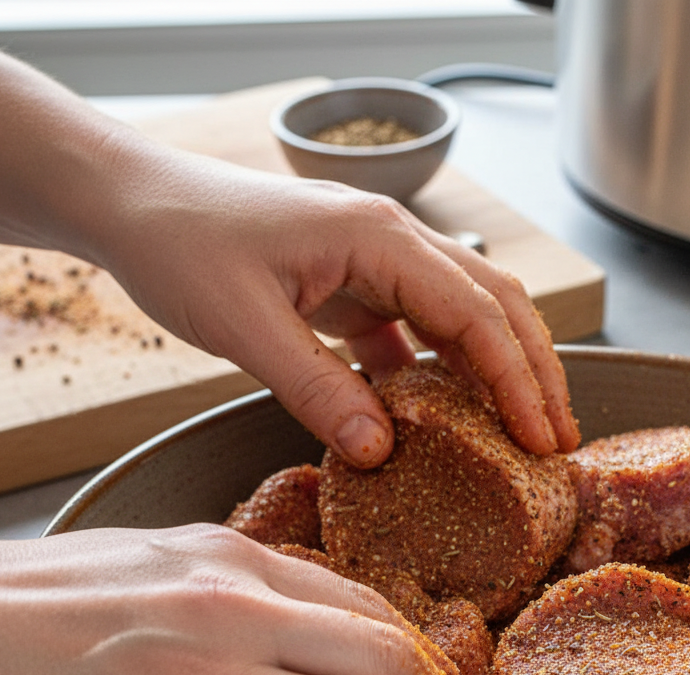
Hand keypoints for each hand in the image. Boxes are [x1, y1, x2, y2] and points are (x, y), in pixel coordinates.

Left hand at [91, 158, 581, 465]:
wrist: (133, 205)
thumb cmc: (181, 245)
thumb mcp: (243, 325)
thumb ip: (314, 389)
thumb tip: (380, 453)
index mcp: (379, 238)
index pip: (477, 312)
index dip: (516, 380)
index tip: (539, 438)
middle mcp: (392, 243)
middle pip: (495, 305)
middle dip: (534, 372)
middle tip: (556, 440)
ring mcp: (376, 263)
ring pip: (465, 315)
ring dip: (497, 373)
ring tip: (521, 433)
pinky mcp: (354, 287)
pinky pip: (417, 332)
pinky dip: (441, 374)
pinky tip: (445, 418)